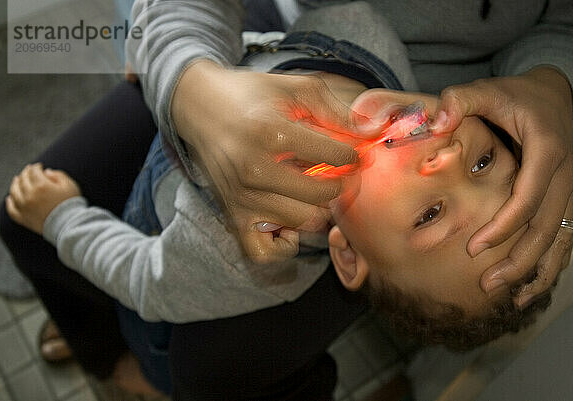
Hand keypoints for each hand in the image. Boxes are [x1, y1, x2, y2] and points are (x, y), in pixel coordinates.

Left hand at [6, 164, 80, 234]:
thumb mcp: (70, 185)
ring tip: (17, 180)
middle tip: (29, 171)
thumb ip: (59, 175)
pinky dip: (9, 202)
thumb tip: (46, 172)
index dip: (36, 167)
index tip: (39, 166)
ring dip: (15, 184)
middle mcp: (30, 195)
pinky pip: (11, 209)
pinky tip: (10, 198)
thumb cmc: (72, 204)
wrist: (70, 225)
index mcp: (41, 186)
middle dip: (26, 173)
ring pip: (14, 192)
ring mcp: (24, 207)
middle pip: (22, 180)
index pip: (33, 171)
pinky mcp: (23, 219)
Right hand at [171, 61, 369, 262]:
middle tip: (335, 175)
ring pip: (303, 222)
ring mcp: (243, 198)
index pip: (336, 156)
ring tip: (311, 192)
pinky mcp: (232, 216)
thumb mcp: (294, 88)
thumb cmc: (250, 95)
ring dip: (316, 210)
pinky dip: (284, 244)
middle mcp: (256, 170)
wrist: (198, 106)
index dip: (352, 155)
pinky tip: (289, 221)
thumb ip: (336, 110)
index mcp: (272, 134)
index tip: (349, 153)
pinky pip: (265, 251)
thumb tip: (374, 130)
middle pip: (323, 196)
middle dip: (339, 185)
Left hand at [434, 67, 572, 305]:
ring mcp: (571, 189)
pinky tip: (531, 287)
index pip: (527, 199)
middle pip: (546, 228)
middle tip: (487, 284)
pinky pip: (565, 237)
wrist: (551, 95)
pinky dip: (551, 264)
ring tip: (511, 298)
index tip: (474, 248)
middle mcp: (565, 174)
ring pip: (560, 238)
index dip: (502, 227)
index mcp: (546, 151)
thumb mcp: (486, 91)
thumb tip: (434, 120)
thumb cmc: (514, 97)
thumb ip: (459, 101)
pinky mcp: (569, 198)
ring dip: (537, 270)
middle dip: (518, 260)